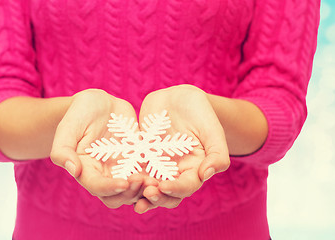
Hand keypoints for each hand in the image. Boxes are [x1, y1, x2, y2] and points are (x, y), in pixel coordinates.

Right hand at [50, 89, 146, 207]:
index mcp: (85, 170)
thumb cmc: (80, 112)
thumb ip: (63, 149)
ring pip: (134, 192)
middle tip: (143, 181)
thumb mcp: (68, 126)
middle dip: (130, 193)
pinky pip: (148, 176)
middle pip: (117, 197)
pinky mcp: (137, 163)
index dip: (110, 188)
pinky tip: (166, 172)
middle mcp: (103, 176)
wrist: (100, 103)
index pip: (96, 187)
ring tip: (156, 180)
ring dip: (145, 190)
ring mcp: (122, 171)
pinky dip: (156, 178)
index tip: (124, 182)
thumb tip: (73, 170)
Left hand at [133, 85, 229, 213]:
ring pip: (147, 187)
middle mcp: (175, 172)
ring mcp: (157, 166)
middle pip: (166, 194)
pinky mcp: (142, 158)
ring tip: (129, 192)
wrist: (178, 98)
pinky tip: (116, 179)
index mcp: (195, 169)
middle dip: (156, 197)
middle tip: (146, 194)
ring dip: (139, 193)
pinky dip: (126, 177)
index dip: (176, 189)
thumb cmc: (201, 112)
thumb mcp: (212, 129)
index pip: (187, 186)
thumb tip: (207, 174)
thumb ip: (217, 153)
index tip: (164, 186)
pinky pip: (133, 170)